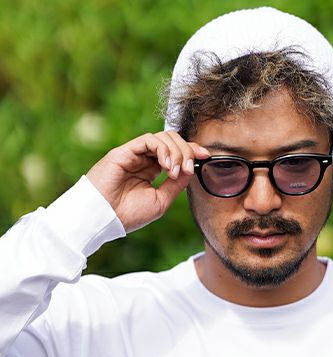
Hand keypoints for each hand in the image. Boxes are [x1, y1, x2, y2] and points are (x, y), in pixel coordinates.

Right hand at [86, 131, 209, 232]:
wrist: (102, 218)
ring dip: (176, 152)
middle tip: (189, 168)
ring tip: (174, 171)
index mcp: (151, 170)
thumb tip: (192, 169)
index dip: (192, 151)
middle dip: (187, 151)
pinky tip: (166, 166)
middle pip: (173, 141)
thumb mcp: (160, 201)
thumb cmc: (127, 214)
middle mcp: (143, 159)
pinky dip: (163, 149)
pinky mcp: (124, 151)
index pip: (175, 152)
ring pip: (163, 137)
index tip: (207, 156)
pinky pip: (149, 140)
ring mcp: (134, 154)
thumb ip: (176, 185)